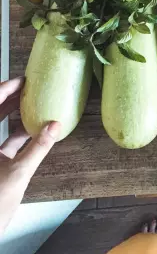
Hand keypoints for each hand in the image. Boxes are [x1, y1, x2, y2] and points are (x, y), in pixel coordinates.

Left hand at [0, 77, 60, 234]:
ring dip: (14, 113)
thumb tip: (54, 126)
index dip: (5, 90)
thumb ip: (38, 148)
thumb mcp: (18, 173)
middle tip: (29, 87)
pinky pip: (5, 140)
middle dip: (10, 97)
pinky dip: (18, 133)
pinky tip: (33, 130)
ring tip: (32, 102)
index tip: (22, 81)